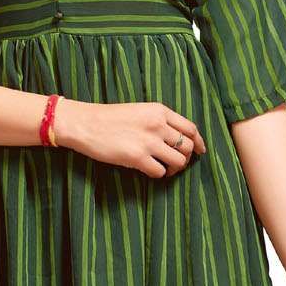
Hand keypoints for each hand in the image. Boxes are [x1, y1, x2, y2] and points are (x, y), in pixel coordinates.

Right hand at [55, 99, 206, 176]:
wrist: (85, 123)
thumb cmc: (109, 118)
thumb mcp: (139, 110)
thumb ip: (159, 121)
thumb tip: (176, 139)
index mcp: (159, 111)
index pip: (190, 128)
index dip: (199, 142)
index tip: (200, 151)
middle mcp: (158, 125)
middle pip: (187, 147)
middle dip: (185, 158)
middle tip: (176, 163)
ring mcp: (149, 142)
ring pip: (178, 162)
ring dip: (174, 169)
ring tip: (164, 169)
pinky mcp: (137, 158)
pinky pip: (160, 172)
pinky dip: (158, 174)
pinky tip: (149, 171)